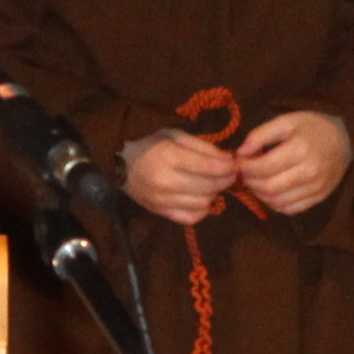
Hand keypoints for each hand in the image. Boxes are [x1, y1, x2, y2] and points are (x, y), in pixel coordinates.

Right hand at [126, 128, 242, 226]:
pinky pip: (192, 218)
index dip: (229, 167)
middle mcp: (167, 181)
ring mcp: (163, 200)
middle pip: (210, 187)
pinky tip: (199, 198)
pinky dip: (201, 209)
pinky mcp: (161, 213)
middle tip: (228, 174)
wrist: (118, 164)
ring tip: (211, 184)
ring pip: (204, 203)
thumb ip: (202, 147)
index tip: (235, 164)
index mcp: (169, 156)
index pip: (210, 167)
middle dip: (225, 180)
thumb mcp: (175, 135)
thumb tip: (228, 160)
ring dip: (213, 194)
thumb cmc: (149, 144)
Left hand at [232, 108, 351, 213]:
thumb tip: (240, 153)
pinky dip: (275, 204)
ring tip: (256, 182)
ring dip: (260, 195)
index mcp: (300, 149)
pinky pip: (290, 209)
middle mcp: (310, 172)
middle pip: (269, 188)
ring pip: (277, 202)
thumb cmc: (312, 127)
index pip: (263, 167)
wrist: (345, 138)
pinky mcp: (320, 197)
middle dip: (250, 182)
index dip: (245, 167)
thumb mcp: (286, 121)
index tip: (239, 162)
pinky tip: (271, 192)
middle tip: (245, 174)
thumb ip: (260, 135)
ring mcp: (317, 188)